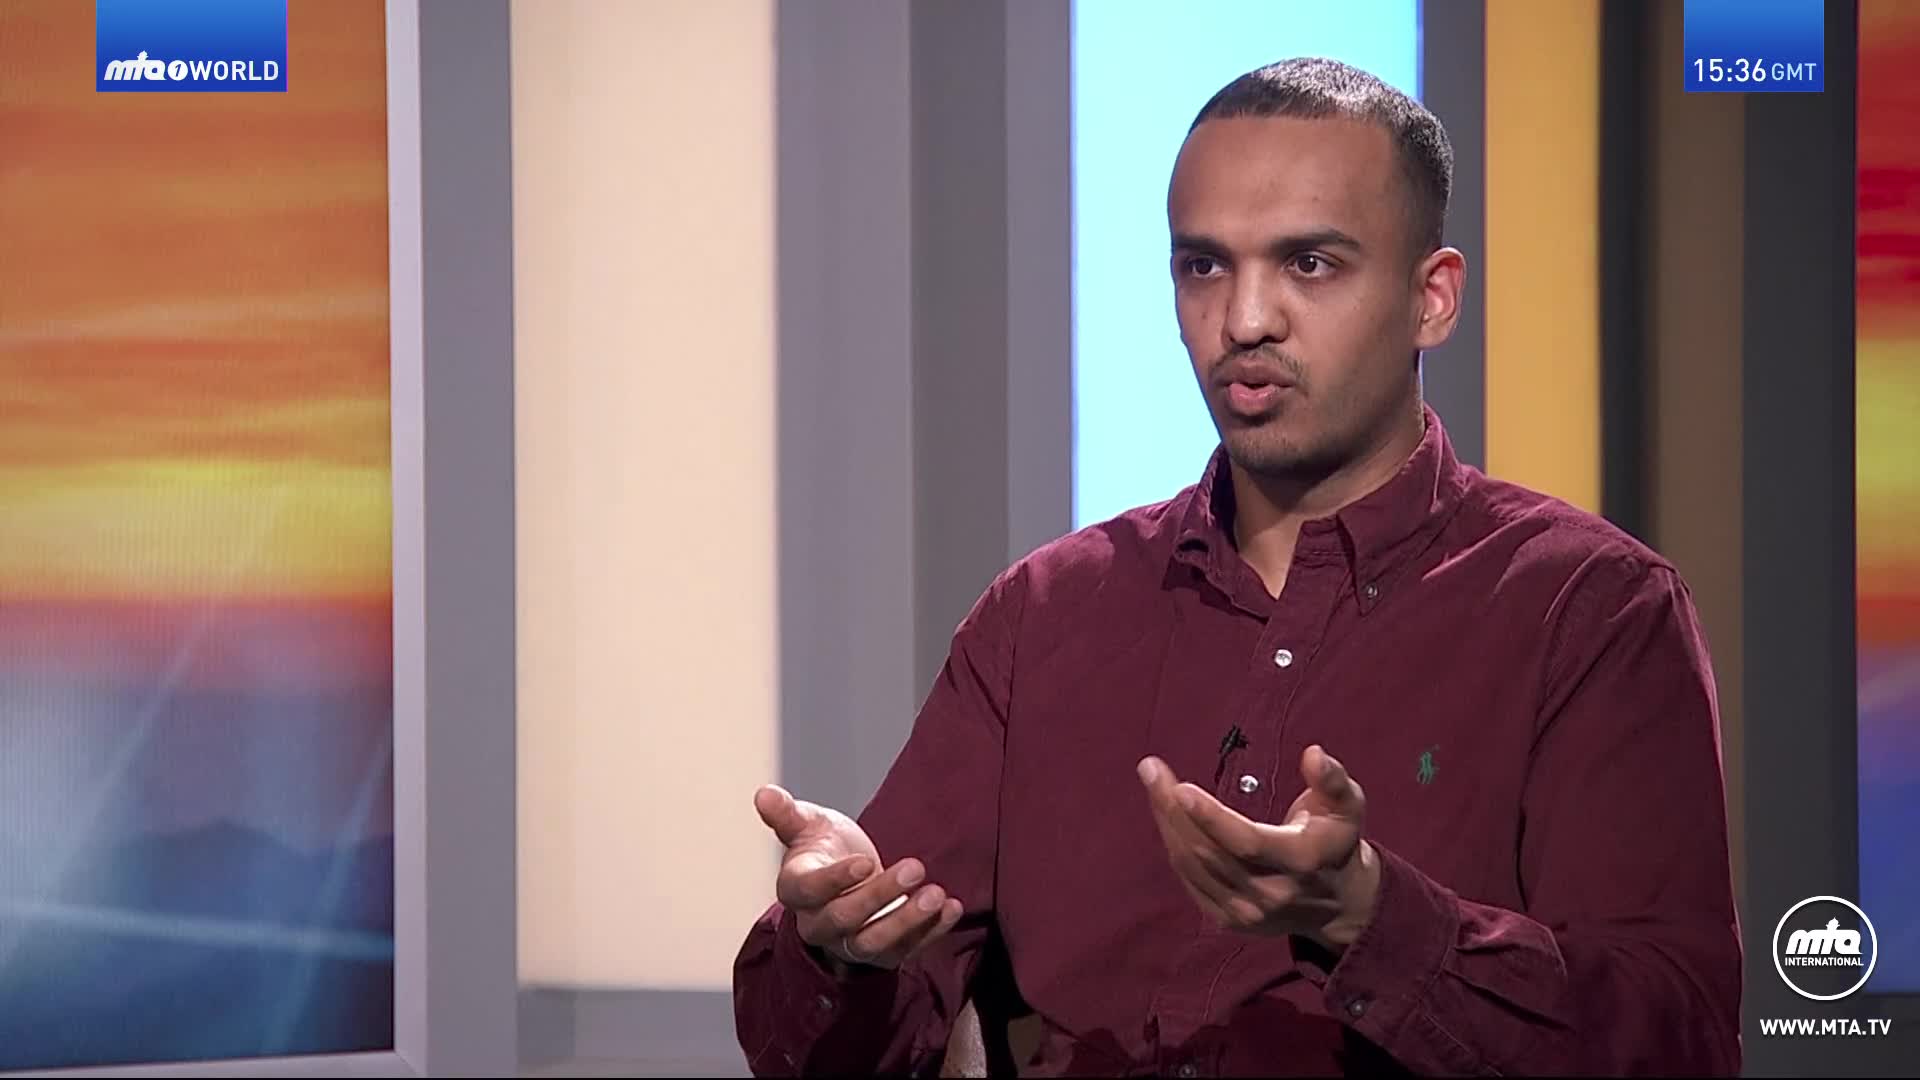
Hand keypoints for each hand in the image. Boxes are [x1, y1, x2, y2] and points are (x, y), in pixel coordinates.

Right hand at [753, 784, 964, 970]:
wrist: (847, 881)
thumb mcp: (808, 826)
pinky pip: (906, 951)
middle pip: (844, 918)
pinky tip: (952, 908)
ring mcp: (850, 944)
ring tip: (936, 895)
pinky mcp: (882, 955)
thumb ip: (788, 814)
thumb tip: (763, 793)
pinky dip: (931, 932)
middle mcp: (818, 924)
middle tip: (914, 867)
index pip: (809, 891)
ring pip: (874, 943)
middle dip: (880, 895)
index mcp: (796, 890)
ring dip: (908, 921)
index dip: (836, 880)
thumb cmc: (824, 849)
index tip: (866, 861)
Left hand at [1136, 745, 1379, 949]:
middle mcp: (1270, 893)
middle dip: (1173, 808)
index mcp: (1299, 861)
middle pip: (1208, 851)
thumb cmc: (1336, 841)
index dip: (1211, 816)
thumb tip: (1313, 754)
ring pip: (1192, 865)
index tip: (1180, 787)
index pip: (1246, 841)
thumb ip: (1332, 779)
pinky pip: (1189, 879)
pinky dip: (1174, 844)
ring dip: (1167, 822)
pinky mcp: (1229, 921)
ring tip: (1154, 783)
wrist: (1338, 903)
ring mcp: (1246, 912)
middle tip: (1151, 769)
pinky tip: (1166, 815)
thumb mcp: (1348, 805)